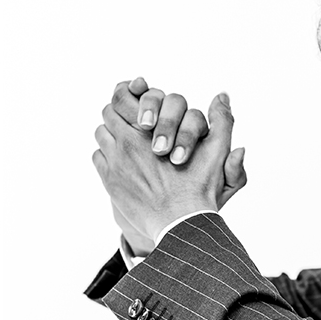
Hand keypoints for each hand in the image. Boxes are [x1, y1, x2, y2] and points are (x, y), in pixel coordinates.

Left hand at [93, 92, 236, 240]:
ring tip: (129, 140)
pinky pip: (98, 156)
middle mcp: (127, 142)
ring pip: (101, 133)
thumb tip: (222, 95)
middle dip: (120, 113)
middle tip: (134, 120)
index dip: (129, 94)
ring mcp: (115, 162)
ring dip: (112, 133)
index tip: (136, 98)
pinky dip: (107, 154)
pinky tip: (124, 161)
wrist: (181, 224)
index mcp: (150, 129)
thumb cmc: (200, 188)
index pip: (123, 97)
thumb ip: (222, 120)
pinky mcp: (109, 180)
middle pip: (109, 112)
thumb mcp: (218, 151)